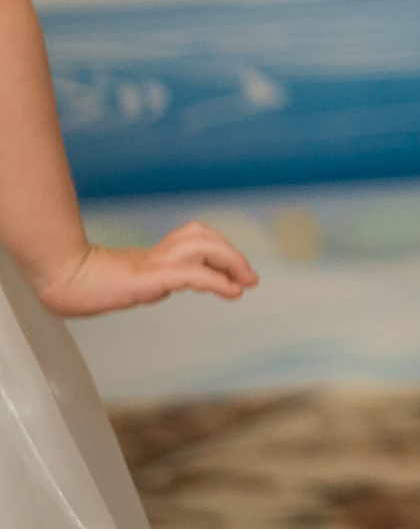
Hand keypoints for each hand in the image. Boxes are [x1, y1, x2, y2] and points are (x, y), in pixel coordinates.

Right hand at [37, 220, 258, 317]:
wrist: (60, 282)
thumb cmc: (82, 287)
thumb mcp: (125, 286)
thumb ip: (144, 285)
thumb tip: (160, 288)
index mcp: (152, 256)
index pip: (193, 239)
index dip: (219, 250)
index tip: (237, 275)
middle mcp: (156, 254)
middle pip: (203, 238)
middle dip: (232, 255)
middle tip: (250, 278)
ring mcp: (152, 263)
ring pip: (203, 247)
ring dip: (231, 262)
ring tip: (246, 282)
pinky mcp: (148, 276)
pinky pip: (191, 273)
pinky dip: (216, 280)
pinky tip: (232, 291)